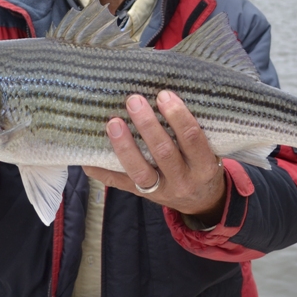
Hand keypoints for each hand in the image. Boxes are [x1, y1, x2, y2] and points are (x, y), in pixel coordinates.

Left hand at [83, 90, 225, 226]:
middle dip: (147, 125)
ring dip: (124, 146)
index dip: (178, 116)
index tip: (164, 95)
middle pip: (163, 152)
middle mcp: (183, 181)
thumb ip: (190, 130)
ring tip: (113, 123)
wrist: (202, 202)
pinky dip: (101, 169)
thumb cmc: (201, 164)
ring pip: (140, 171)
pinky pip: (118, 183)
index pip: (192, 138)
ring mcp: (160, 191)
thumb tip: (163, 94)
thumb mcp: (208, 150)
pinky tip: (88, 156)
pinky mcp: (140, 195)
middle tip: (134, 101)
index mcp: (204, 166)